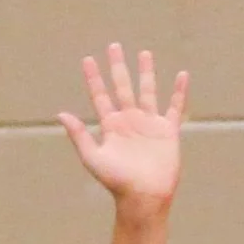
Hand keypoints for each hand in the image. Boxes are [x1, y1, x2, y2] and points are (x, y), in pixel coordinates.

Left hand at [60, 45, 186, 208]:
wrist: (143, 198)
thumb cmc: (117, 182)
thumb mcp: (93, 158)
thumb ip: (79, 135)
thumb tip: (61, 114)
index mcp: (111, 126)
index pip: (100, 96)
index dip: (94, 78)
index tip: (87, 59)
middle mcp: (129, 121)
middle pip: (122, 87)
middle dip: (118, 67)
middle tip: (113, 46)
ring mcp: (149, 124)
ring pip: (147, 91)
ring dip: (146, 72)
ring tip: (144, 53)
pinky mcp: (167, 131)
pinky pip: (175, 107)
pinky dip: (179, 92)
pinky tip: (182, 75)